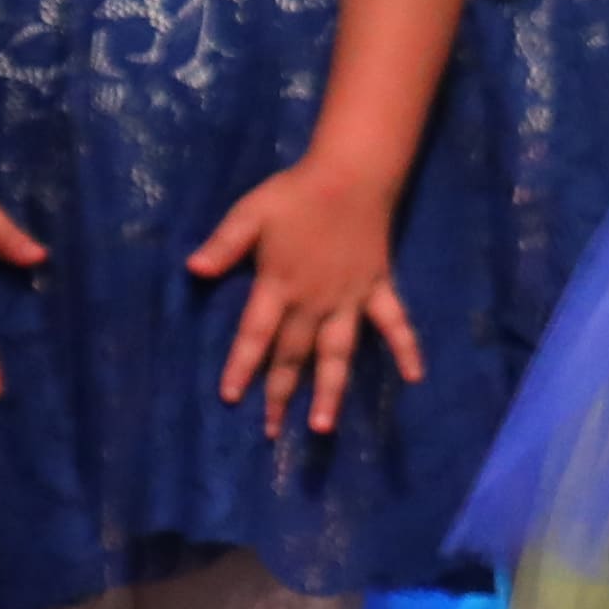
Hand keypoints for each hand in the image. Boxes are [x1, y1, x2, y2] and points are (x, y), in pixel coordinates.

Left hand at [190, 151, 417, 435]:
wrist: (353, 176)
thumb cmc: (296, 194)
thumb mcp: (250, 214)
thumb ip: (224, 245)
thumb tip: (193, 270)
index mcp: (280, 284)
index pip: (256, 334)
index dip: (242, 366)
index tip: (232, 398)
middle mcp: (314, 301)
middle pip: (294, 354)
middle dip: (281, 393)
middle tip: (272, 432)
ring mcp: (350, 298)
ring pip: (338, 352)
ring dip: (331, 389)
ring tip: (323, 426)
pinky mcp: (377, 289)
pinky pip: (394, 324)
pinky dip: (406, 349)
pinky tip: (415, 377)